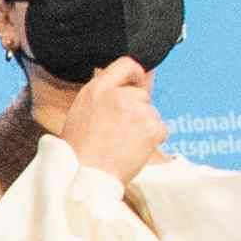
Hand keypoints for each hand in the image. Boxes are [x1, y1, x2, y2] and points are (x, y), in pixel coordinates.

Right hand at [41, 58, 166, 184]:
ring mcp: (137, 109)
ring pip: (151, 112)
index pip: (127, 64)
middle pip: (142, 94)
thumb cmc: (79, 152)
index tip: (138, 83)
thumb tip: (128, 86)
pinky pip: (161, 128)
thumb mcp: (81, 111)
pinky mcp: (151, 126)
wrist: (85, 177)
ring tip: (123, 145)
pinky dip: (152, 140)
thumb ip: (104, 95)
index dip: (136, 75)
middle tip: (121, 132)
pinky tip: (134, 150)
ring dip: (144, 127)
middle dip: (137, 110)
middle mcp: (118, 94)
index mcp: (97, 89)